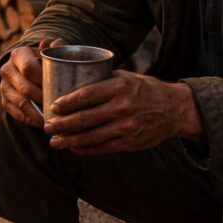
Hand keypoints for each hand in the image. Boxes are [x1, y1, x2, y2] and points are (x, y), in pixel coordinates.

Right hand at [0, 38, 63, 127]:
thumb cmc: (43, 61)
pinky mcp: (4, 101)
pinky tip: (43, 122)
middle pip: (25, 88)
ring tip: (53, 118)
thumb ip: (56, 48)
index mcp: (18, 54)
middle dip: (43, 99)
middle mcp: (7, 69)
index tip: (59, 88)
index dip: (44, 80)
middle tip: (59, 106)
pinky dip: (31, 119)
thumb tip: (58, 44)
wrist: (26, 71)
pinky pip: (17, 113)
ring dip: (38, 112)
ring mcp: (3, 87)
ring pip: (21, 103)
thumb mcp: (49, 52)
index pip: (29, 68)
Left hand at [43, 70, 203, 154]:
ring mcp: (127, 127)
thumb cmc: (144, 89)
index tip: (52, 106)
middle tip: (47, 126)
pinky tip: (73, 147)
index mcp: (120, 87)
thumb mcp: (125, 77)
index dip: (66, 103)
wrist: (175, 109)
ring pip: (91, 136)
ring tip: (54, 141)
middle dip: (61, 124)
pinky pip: (102, 148)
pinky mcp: (130, 143)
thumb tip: (69, 74)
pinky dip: (85, 149)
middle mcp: (123, 107)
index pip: (86, 95)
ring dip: (69, 140)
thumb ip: (101, 79)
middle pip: (84, 118)